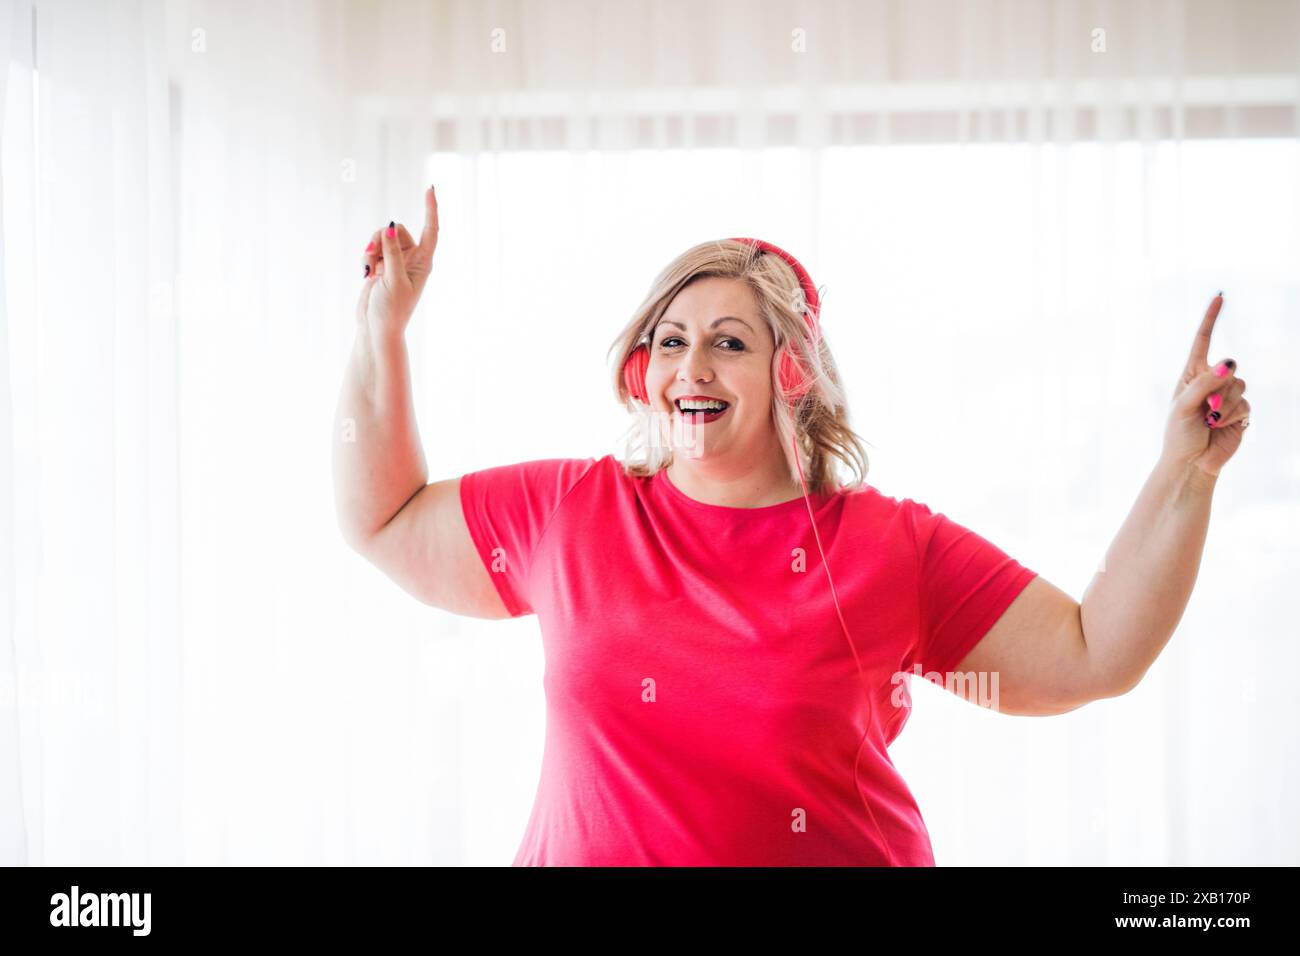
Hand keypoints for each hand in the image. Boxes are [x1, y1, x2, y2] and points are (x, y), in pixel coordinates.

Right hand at [355, 186, 439, 336]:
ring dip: (372, 248)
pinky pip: (372, 248)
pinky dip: (366, 257)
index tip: (429, 189)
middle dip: (383, 236)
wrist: (376, 328)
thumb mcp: (393, 279)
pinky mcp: (380, 266)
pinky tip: (365, 273)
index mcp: (423, 263)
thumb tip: (392, 226)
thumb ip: (392, 252)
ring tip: (369, 268)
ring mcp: (395, 262)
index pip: (431, 230)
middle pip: (398, 230)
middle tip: (373, 252)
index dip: (431, 209)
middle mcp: (412, 260)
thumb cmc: (391, 309)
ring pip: (383, 237)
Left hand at [1162, 293, 1249, 477]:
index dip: (1210, 319)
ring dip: (1224, 405)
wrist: (1191, 461)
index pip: (1202, 341)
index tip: (1218, 297)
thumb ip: (1204, 384)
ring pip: (1240, 385)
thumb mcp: (1183, 406)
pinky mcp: (1241, 410)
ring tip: (1209, 419)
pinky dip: (1231, 416)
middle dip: (1219, 385)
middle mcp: (1211, 380)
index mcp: (1192, 374)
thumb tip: (1228, 364)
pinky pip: (1245, 404)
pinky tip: (1218, 426)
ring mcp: (1227, 395)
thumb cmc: (1179, 433)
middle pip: (1230, 366)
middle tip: (1205, 407)